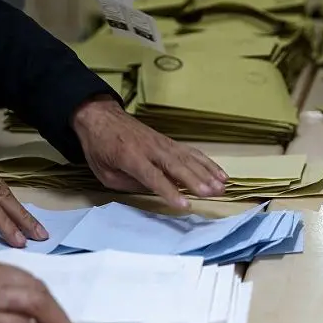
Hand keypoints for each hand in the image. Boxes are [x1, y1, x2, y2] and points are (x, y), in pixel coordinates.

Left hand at [72, 96, 227, 208]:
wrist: (101, 117)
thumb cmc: (100, 148)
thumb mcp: (105, 173)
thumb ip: (128, 183)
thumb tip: (152, 190)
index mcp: (131, 157)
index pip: (154, 177)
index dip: (170, 191)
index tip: (185, 205)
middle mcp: (151, 149)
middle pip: (177, 166)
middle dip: (196, 181)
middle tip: (213, 193)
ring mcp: (163, 143)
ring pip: (189, 159)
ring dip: (207, 173)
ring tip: (222, 187)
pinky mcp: (170, 142)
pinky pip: (192, 152)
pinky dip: (207, 163)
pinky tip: (220, 173)